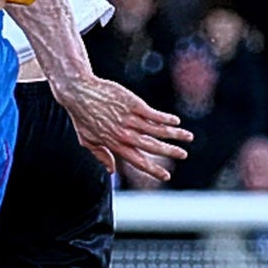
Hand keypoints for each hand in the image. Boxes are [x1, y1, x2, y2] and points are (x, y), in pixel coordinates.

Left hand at [52, 76, 191, 181]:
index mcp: (114, 144)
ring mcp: (129, 118)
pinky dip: (166, 118)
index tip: (166, 176)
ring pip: (157, 130)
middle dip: (170, 152)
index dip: (153, 169)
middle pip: (152, 146)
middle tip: (184, 155)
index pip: (137, 161)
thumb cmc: (82, 116)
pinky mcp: (133, 104)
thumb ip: (101, 155)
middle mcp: (124, 133)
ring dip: (175, 134)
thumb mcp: (87, 139)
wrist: (78, 91)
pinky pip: (154, 114)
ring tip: (188, 137)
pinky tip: (176, 121)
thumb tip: (111, 171)